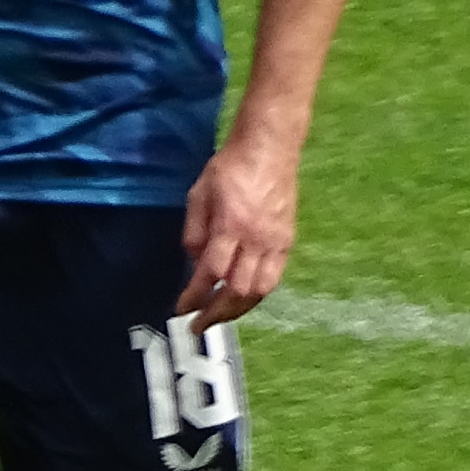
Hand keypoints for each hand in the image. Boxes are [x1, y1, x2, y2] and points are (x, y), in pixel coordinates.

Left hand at [177, 136, 297, 323]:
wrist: (268, 146)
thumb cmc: (230, 166)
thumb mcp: (198, 194)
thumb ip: (194, 231)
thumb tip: (195, 263)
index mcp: (230, 224)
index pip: (210, 272)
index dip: (194, 296)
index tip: (182, 309)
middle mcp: (255, 237)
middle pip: (236, 290)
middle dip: (216, 312)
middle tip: (199, 324)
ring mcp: (275, 241)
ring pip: (259, 290)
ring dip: (238, 309)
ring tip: (221, 316)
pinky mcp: (287, 240)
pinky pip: (274, 277)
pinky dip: (257, 294)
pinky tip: (244, 298)